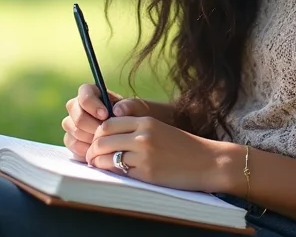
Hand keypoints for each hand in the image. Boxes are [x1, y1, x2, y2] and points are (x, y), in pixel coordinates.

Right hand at [62, 84, 150, 159]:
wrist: (130, 133)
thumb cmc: (133, 116)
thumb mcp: (137, 108)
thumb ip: (129, 105)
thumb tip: (117, 110)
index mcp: (91, 93)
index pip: (84, 94)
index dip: (92, 104)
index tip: (105, 115)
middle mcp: (77, 106)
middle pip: (76, 115)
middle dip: (92, 126)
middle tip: (106, 132)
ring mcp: (72, 123)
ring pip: (74, 130)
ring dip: (90, 138)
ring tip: (106, 140)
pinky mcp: (72, 139)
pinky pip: (72, 144)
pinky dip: (85, 148)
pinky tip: (99, 149)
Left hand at [86, 115, 235, 191]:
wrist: (206, 161)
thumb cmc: (182, 146)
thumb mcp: (159, 129)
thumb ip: (136, 130)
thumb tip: (109, 136)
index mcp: (146, 121)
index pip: (108, 123)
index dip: (97, 133)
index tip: (95, 142)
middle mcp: (143, 135)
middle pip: (103, 138)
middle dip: (92, 149)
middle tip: (90, 157)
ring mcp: (144, 154)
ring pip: (107, 156)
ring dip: (97, 162)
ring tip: (96, 166)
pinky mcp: (146, 172)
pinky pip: (119, 172)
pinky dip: (111, 172)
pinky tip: (111, 174)